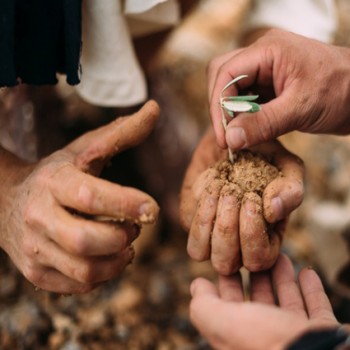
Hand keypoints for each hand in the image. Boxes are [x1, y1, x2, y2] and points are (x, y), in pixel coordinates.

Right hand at [0, 100, 159, 293]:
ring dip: (117, 261)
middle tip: (135, 228)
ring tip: (125, 244)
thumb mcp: (85, 150)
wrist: (9, 203)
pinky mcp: (36, 271)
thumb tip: (155, 108)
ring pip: (85, 270)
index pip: (91, 196)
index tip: (152, 209)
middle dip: (122, 237)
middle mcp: (39, 216)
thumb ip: (122, 133)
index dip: (127, 204)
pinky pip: (78, 285)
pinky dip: (103, 276)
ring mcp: (34, 248)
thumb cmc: (59, 174)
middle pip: (87, 240)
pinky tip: (108, 258)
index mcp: (55, 181)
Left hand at [180, 128, 303, 273]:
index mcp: (265, 240)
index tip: (251, 199)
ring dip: (208, 220)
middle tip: (233, 193)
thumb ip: (290, 191)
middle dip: (227, 229)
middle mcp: (236, 243)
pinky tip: (213, 180)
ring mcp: (209, 232)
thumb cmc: (267, 157)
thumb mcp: (288, 168)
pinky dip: (200, 200)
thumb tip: (272, 211)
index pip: (258, 261)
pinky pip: (188, 221)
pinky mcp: (191, 217)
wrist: (236, 136)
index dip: (252, 235)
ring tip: (222, 188)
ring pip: (198, 252)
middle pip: (225, 264)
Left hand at [190, 254, 338, 349]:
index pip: (230, 305)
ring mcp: (294, 334)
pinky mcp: (320, 331)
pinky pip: (317, 306)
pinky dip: (311, 289)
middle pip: (259, 301)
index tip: (230, 260)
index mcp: (240, 335)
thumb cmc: (264, 343)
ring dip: (282, 277)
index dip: (228, 283)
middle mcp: (266, 336)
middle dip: (256, 276)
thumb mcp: (222, 321)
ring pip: (287, 301)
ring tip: (280, 256)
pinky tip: (307, 272)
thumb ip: (204, 305)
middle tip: (255, 254)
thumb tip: (196, 286)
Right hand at [208, 28, 349, 148]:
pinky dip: (241, 115)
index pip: (227, 73)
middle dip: (220, 107)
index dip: (219, 106)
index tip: (224, 136)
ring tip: (236, 136)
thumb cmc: (341, 91)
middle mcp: (262, 55)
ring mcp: (265, 69)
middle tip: (227, 136)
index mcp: (268, 50)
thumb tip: (231, 139)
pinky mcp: (269, 84)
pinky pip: (244, 97)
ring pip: (231, 87)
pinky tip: (247, 130)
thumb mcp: (300, 108)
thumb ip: (263, 123)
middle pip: (222, 76)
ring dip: (229, 112)